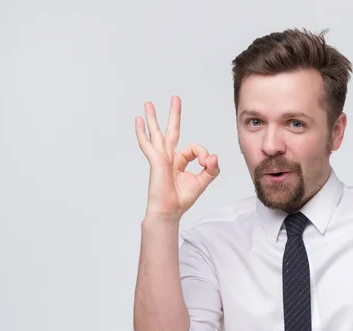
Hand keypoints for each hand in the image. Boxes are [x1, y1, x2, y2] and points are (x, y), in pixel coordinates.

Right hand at [135, 95, 219, 219]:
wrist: (169, 211)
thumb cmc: (182, 198)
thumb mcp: (202, 182)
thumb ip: (211, 169)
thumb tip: (214, 156)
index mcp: (180, 160)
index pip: (194, 148)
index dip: (203, 154)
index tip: (207, 164)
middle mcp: (169, 156)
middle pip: (172, 130)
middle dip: (174, 114)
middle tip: (176, 98)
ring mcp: (161, 157)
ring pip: (157, 133)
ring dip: (152, 118)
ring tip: (148, 103)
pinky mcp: (156, 161)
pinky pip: (148, 144)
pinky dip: (142, 132)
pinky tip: (138, 120)